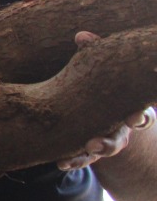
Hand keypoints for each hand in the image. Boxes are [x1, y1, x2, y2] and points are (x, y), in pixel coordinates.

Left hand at [55, 31, 155, 170]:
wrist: (102, 111)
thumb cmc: (105, 87)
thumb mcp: (103, 72)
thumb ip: (94, 54)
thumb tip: (82, 36)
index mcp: (130, 109)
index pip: (140, 115)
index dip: (139, 116)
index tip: (134, 117)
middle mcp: (120, 129)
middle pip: (120, 137)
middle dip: (111, 140)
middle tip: (97, 142)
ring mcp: (105, 141)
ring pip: (101, 151)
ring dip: (90, 153)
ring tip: (77, 154)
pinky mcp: (88, 150)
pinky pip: (82, 159)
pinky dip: (72, 161)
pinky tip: (60, 164)